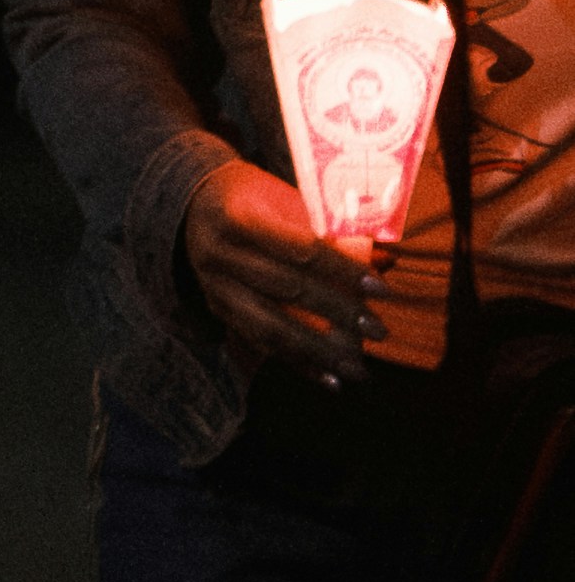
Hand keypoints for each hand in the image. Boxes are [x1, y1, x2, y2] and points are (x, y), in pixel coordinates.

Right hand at [181, 155, 381, 387]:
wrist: (194, 206)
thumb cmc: (254, 200)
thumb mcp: (286, 201)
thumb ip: (332, 231)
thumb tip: (387, 257)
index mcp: (238, 219)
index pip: (299, 249)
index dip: (343, 271)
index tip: (382, 290)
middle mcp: (219, 255)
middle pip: (286, 288)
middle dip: (338, 312)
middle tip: (379, 330)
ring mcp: (214, 287)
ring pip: (268, 326)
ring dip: (318, 351)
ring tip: (359, 369)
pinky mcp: (218, 310)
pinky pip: (260, 343)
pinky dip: (298, 364)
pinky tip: (332, 381)